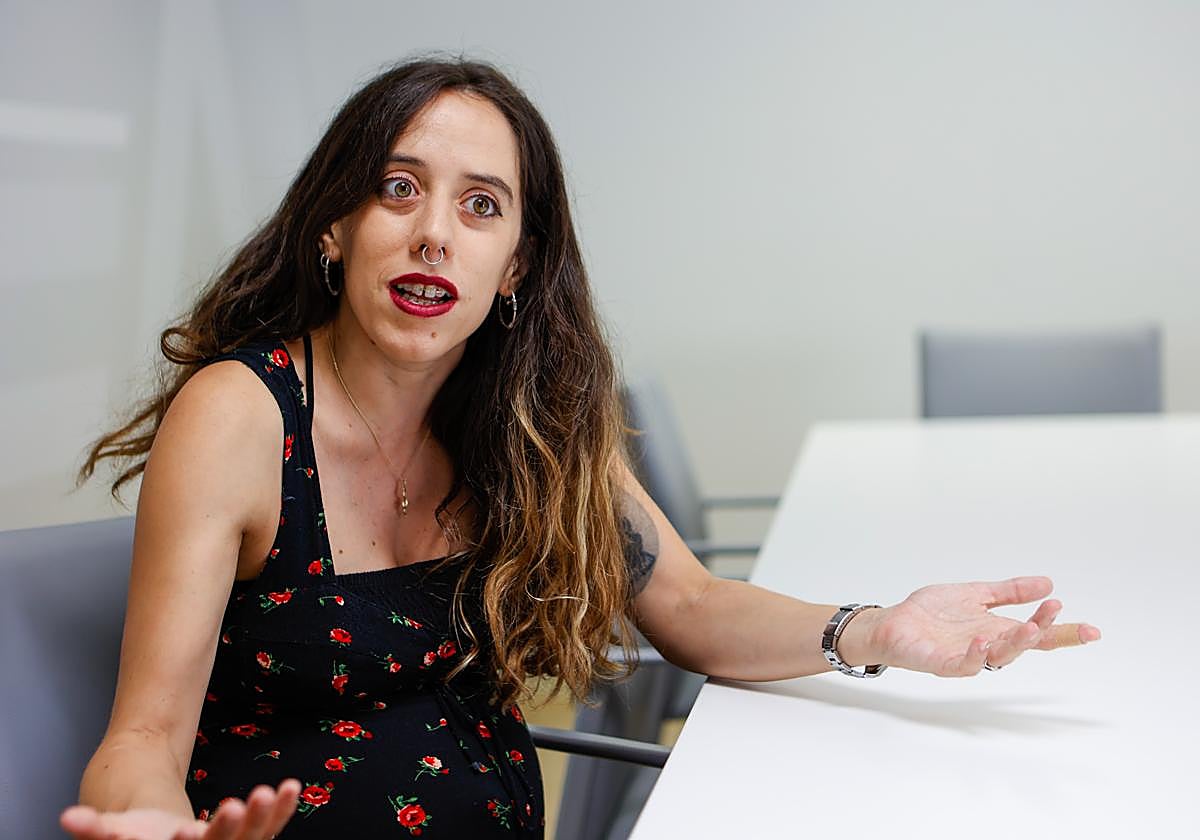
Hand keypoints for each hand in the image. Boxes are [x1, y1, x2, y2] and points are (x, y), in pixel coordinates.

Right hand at [60, 779, 300, 839]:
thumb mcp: (117, 835)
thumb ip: (95, 830)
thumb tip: (67, 817)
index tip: (185, 832)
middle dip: (229, 831)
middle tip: (234, 805)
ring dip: (262, 817)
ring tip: (266, 791)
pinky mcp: (253, 837)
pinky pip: (272, 827)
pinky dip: (282, 810)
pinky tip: (290, 786)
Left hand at [842, 576, 1100, 676]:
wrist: (890, 623)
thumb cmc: (930, 613)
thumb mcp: (975, 594)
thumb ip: (1008, 591)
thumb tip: (1048, 582)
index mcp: (996, 630)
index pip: (1036, 634)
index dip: (1063, 633)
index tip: (1092, 630)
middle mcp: (985, 646)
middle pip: (1023, 645)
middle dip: (1043, 633)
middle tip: (1058, 615)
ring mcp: (964, 656)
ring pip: (997, 656)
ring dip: (1015, 642)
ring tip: (1030, 627)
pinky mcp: (939, 662)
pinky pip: (960, 663)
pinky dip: (973, 655)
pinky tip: (982, 641)